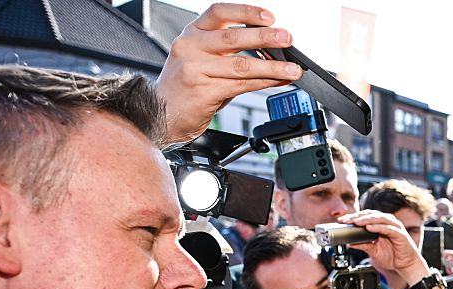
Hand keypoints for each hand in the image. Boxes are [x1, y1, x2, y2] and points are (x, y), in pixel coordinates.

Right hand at [156, 3, 301, 143]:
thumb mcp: (200, 59)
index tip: (269, 16)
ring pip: (242, 65)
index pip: (219, 12)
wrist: (160, 112)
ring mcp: (196, 69)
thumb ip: (227, 52)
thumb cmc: (186, 86)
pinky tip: (277, 81)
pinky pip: (241, 85)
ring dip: (272, 67)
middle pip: (233, 37)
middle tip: (287, 38)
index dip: (245, 12)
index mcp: (192, 33)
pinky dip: (264, 83)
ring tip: (292, 68)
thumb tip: (269, 52)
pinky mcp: (204, 91)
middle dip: (265, 38)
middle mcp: (191, 47)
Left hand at [343, 211, 427, 282]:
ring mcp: (394, 227)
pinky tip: (369, 228)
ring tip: (356, 222)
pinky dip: (378, 227)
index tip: (342, 221)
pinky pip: (388, 228)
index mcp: (380, 225)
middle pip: (370, 215)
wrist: (406, 265)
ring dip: (366, 219)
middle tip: (345, 220)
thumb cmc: (393, 256)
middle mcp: (387, 223)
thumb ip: (363, 245)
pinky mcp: (400, 234)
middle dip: (357, 217)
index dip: (353, 217)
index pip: (365, 217)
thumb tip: (349, 243)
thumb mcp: (373, 251)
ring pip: (379, 219)